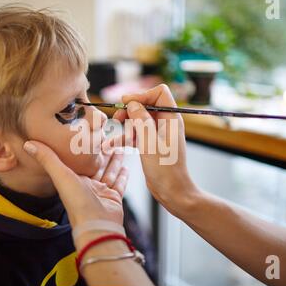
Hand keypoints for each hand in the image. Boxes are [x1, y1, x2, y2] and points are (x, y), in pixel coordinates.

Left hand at [23, 141, 127, 229]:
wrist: (97, 226)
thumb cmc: (77, 203)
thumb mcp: (61, 176)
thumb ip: (47, 158)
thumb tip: (28, 144)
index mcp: (74, 179)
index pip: (81, 159)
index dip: (86, 148)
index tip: (91, 134)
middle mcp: (87, 185)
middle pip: (97, 164)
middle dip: (104, 152)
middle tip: (111, 138)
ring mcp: (101, 192)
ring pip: (109, 171)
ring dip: (114, 160)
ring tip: (120, 147)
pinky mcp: (113, 198)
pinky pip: (119, 183)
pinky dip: (122, 175)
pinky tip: (126, 166)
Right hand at [103, 84, 198, 216]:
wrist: (172, 192)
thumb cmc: (166, 170)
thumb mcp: (150, 142)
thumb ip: (141, 120)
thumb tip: (132, 104)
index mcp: (172, 119)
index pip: (159, 93)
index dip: (142, 95)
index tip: (127, 102)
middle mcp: (166, 124)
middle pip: (146, 106)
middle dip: (130, 111)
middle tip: (118, 119)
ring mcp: (159, 134)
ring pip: (139, 120)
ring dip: (126, 126)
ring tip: (114, 134)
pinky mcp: (152, 144)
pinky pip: (137, 134)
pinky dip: (126, 138)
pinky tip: (113, 145)